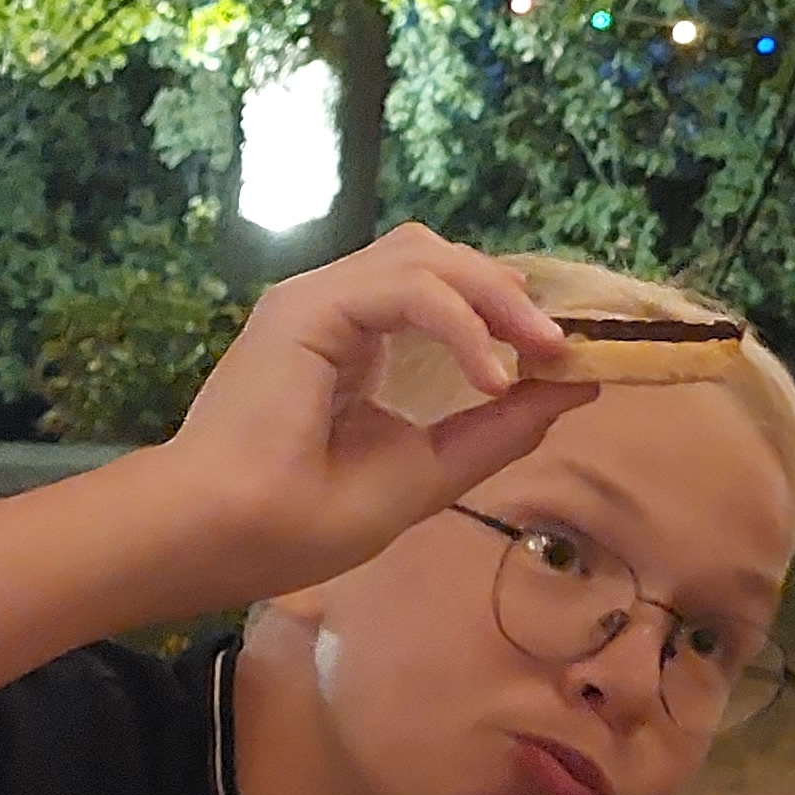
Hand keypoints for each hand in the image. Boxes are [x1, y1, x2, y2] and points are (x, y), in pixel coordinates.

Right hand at [157, 224, 592, 602]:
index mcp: (356, 340)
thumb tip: (574, 386)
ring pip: (427, 256)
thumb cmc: (301, 519)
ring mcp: (318, 299)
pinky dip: (461, 321)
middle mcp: (337, 307)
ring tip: (543, 350)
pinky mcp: (308, 306)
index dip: (507, 308)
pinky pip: (405, 287)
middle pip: (441, 257)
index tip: (569, 348)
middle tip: (565, 343)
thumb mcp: (428, 471)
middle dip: (511, 292)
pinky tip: (491, 374)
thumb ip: (496, 430)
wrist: (220, 538)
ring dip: (497, 296)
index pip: (442, 289)